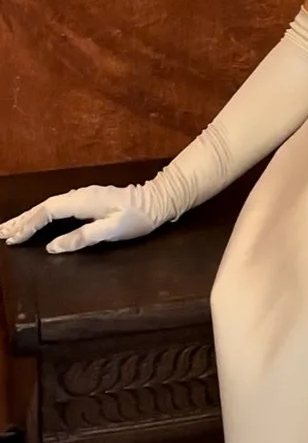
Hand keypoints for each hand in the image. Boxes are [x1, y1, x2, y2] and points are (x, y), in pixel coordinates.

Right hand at [0, 184, 160, 255]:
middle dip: (20, 220)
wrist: (157, 200)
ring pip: (47, 206)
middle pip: (42, 207)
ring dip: (28, 217)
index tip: (12, 240)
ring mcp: (82, 196)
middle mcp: (78, 195)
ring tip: (9, 229)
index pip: (47, 212)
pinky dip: (40, 215)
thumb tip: (52, 247)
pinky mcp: (85, 200)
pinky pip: (56, 207)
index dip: (28, 226)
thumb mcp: (112, 230)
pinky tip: (35, 221)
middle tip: (0, 234)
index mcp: (82, 201)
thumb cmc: (138, 217)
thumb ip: (82, 237)